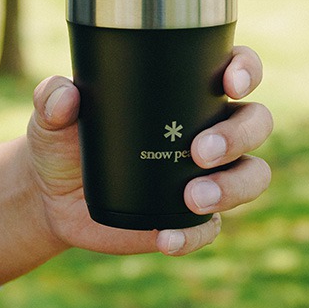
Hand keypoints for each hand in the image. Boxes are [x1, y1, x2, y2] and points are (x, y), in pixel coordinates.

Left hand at [0, 46, 271, 290]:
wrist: (52, 196)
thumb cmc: (63, 138)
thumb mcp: (52, 115)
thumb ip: (52, 98)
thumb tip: (64, 97)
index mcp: (188, 90)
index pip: (238, 69)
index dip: (246, 71)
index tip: (231, 84)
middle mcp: (211, 129)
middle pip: (257, 123)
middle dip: (238, 136)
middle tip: (198, 151)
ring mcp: (208, 175)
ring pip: (253, 176)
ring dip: (233, 186)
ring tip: (192, 198)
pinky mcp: (194, 218)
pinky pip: (212, 228)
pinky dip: (195, 235)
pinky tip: (167, 238)